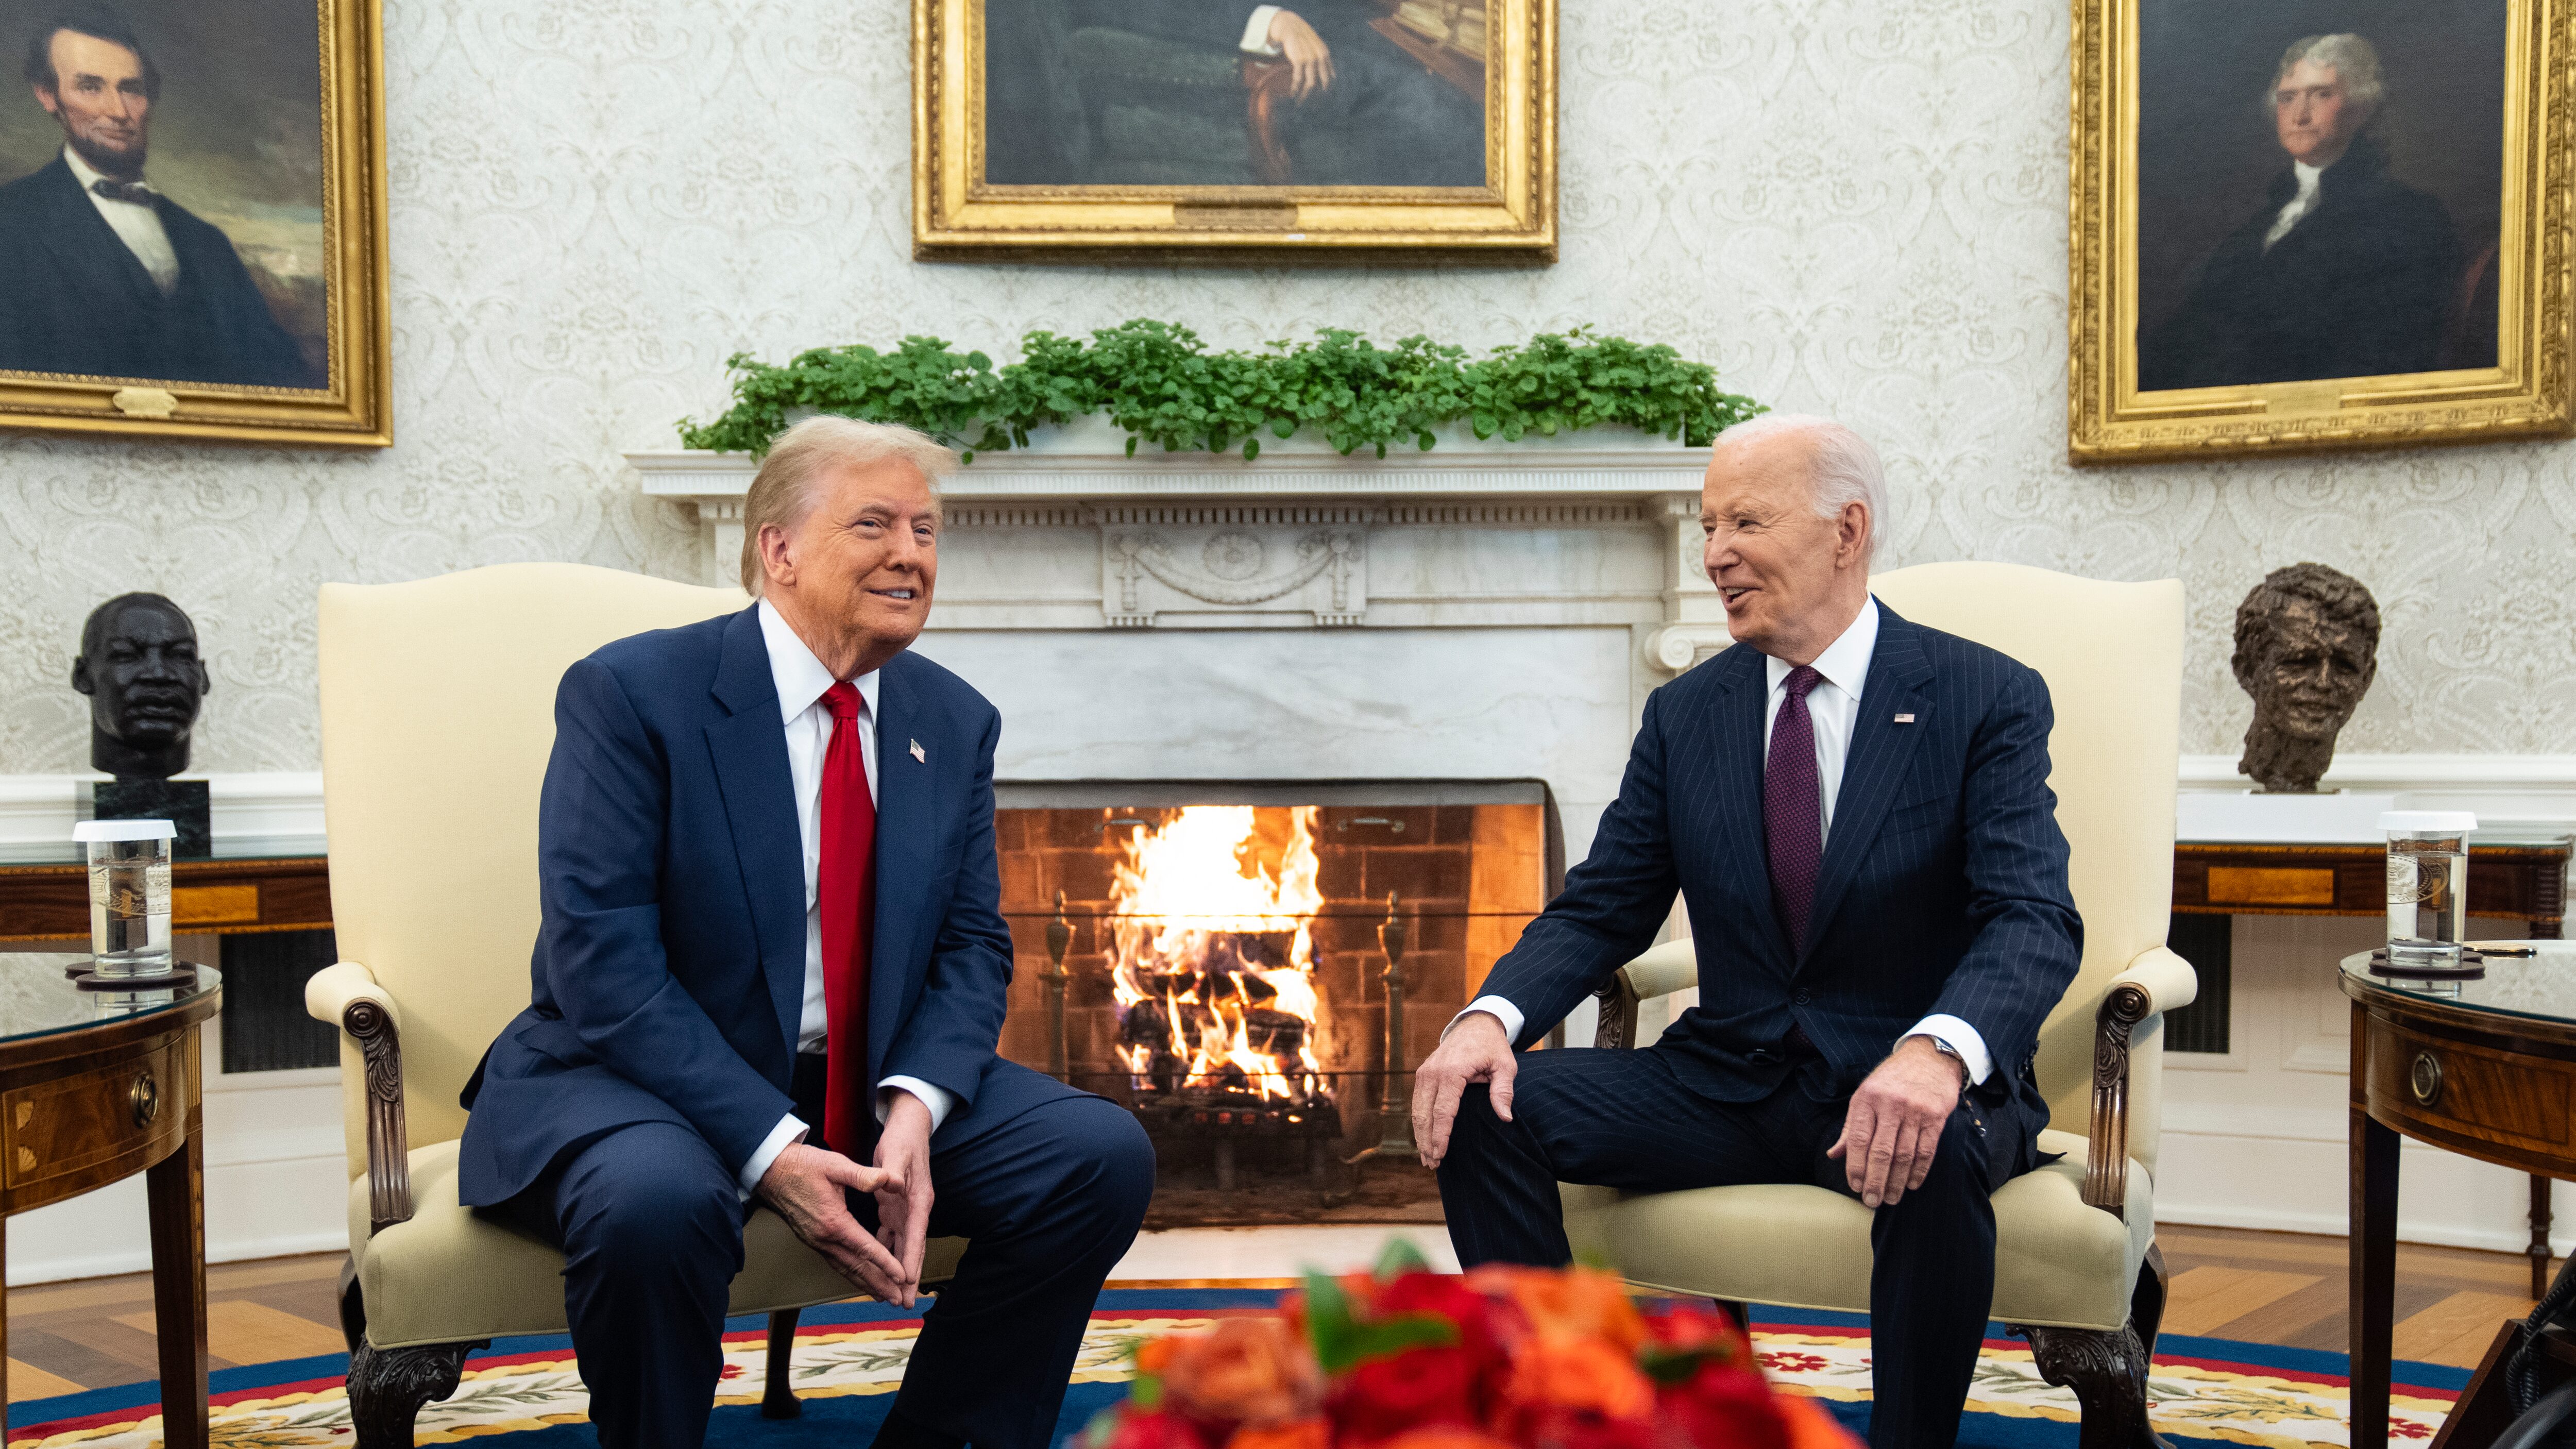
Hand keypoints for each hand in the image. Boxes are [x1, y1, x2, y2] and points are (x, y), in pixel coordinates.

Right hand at [758, 1143, 908, 1299]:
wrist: (772, 1171)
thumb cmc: (804, 1166)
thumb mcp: (836, 1165)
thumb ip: (863, 1175)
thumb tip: (889, 1179)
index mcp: (834, 1221)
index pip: (865, 1248)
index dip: (885, 1263)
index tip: (901, 1276)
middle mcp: (824, 1238)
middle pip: (856, 1267)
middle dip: (879, 1284)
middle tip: (898, 1299)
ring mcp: (816, 1241)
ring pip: (845, 1269)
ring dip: (865, 1284)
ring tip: (883, 1297)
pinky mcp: (812, 1240)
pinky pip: (836, 1262)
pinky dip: (851, 1274)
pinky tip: (860, 1278)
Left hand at [872, 1092, 935, 1307]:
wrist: (909, 1127)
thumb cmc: (903, 1140)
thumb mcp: (895, 1153)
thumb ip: (891, 1171)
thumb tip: (890, 1183)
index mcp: (918, 1200)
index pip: (915, 1236)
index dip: (911, 1260)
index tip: (907, 1282)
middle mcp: (915, 1209)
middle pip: (912, 1249)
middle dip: (908, 1277)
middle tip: (903, 1303)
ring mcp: (906, 1210)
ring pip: (903, 1246)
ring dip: (897, 1270)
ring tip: (893, 1295)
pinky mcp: (896, 1207)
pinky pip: (892, 1235)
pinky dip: (887, 1252)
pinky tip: (878, 1265)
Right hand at [1267, 10, 1334, 99]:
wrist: (1290, 26)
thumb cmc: (1303, 38)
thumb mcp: (1317, 46)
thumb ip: (1324, 59)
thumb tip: (1332, 76)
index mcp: (1325, 54)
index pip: (1330, 76)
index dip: (1327, 89)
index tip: (1321, 99)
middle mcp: (1320, 57)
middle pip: (1322, 82)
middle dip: (1317, 96)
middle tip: (1312, 104)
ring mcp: (1310, 59)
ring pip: (1310, 83)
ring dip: (1304, 95)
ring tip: (1299, 102)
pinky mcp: (1299, 60)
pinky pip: (1298, 79)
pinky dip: (1295, 88)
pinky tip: (1292, 93)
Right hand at [1412, 1011, 1514, 1169]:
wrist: (1475, 1025)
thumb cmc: (1492, 1047)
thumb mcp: (1505, 1065)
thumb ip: (1503, 1091)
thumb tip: (1505, 1118)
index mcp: (1452, 1071)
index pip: (1443, 1110)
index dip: (1440, 1135)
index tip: (1440, 1155)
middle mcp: (1433, 1072)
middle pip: (1424, 1114)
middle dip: (1427, 1141)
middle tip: (1432, 1164)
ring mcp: (1424, 1073)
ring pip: (1417, 1110)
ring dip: (1420, 1135)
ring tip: (1427, 1158)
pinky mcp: (1422, 1075)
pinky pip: (1417, 1103)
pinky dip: (1419, 1123)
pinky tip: (1424, 1139)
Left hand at [1826, 1036, 1964, 1207]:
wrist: (1928, 1057)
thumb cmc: (1891, 1080)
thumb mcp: (1865, 1096)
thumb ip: (1851, 1128)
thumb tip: (1834, 1155)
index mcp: (1867, 1099)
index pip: (1859, 1140)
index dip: (1856, 1167)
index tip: (1855, 1186)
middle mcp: (1890, 1105)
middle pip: (1881, 1152)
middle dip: (1875, 1181)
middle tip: (1872, 1201)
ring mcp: (1914, 1111)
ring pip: (1904, 1155)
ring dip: (1897, 1181)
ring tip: (1891, 1198)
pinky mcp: (1935, 1117)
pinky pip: (1926, 1150)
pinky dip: (1919, 1171)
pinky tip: (1912, 1184)